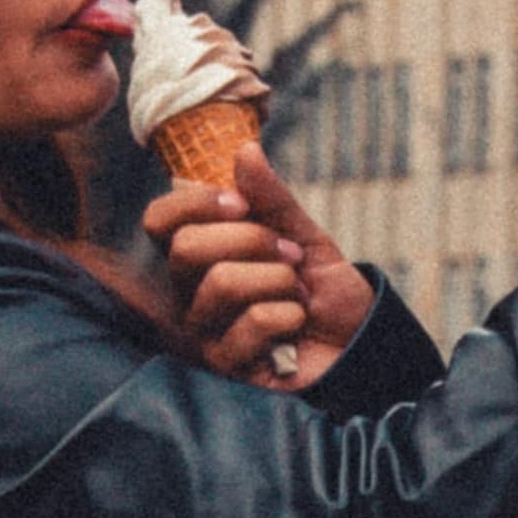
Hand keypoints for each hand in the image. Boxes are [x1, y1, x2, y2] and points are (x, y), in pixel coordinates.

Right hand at [144, 147, 376, 385]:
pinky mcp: (227, 366)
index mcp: (200, 257)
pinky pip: (253, 321)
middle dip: (252, 240)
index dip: (195, 203)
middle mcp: (189, 294)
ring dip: (277, 279)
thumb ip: (273, 200)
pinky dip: (289, 315)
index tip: (240, 203)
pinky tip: (295, 326)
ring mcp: (203, 333)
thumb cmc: (325, 293)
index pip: (160, 222)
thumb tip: (245, 150)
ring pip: (221, 283)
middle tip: (290, 254)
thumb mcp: (305, 237)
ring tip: (297, 292)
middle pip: (186, 249)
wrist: (357, 344)